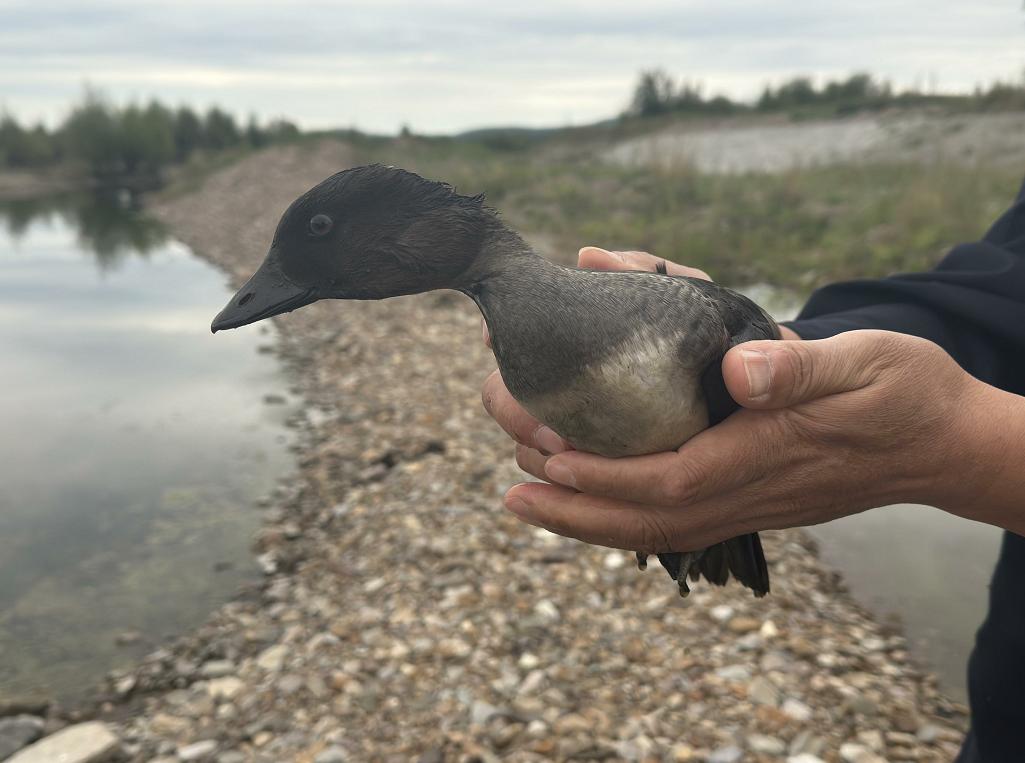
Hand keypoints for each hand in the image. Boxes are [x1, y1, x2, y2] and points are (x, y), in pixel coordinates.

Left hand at [483, 250, 1012, 548]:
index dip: (604, 474)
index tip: (547, 455)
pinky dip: (617, 514)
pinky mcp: (745, 497)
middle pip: (642, 516)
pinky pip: (668, 520)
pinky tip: (583, 498)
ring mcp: (744, 504)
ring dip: (582, 517)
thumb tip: (738, 368)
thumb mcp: (862, 363)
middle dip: (570, 502)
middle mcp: (746, 492)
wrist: (942, 441)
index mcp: (764, 457)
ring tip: (521, 495)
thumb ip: (801, 367)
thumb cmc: (903, 393)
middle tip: (508, 479)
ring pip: (650, 528)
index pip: (669, 481)